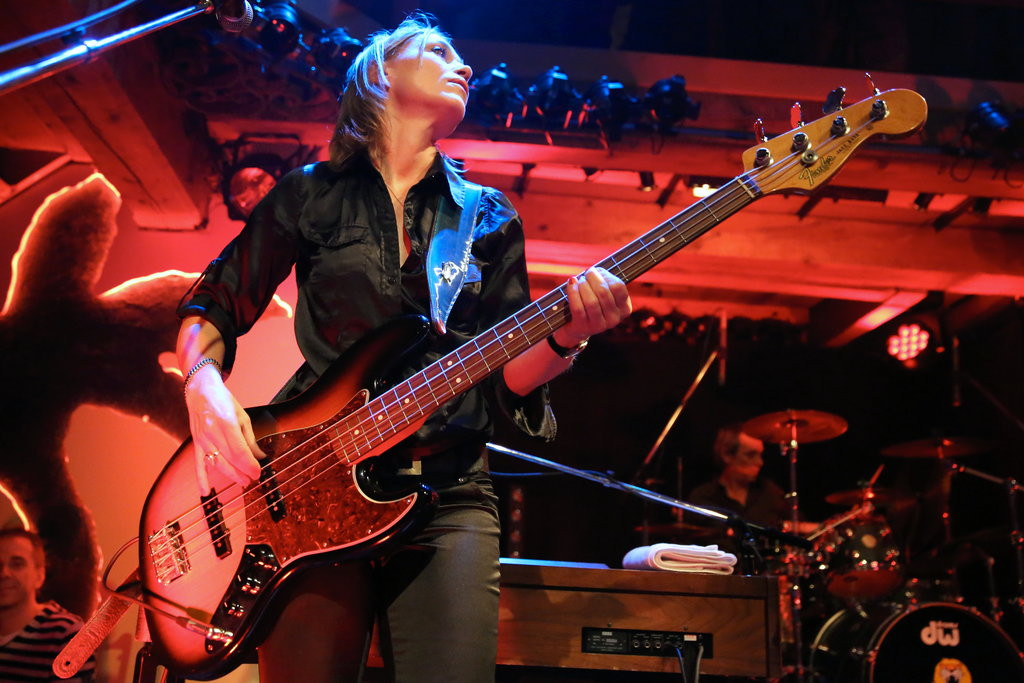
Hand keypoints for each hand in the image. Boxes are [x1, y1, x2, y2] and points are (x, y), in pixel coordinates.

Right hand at [185, 364, 265, 494]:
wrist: (200, 390)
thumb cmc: (223, 401)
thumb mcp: (242, 415)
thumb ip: (250, 438)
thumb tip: (259, 456)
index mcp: (227, 423)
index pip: (240, 451)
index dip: (250, 465)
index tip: (258, 472)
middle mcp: (212, 432)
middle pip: (229, 459)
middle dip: (243, 472)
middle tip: (253, 479)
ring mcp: (202, 439)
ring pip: (217, 463)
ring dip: (230, 475)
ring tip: (242, 481)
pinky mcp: (195, 442)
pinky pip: (198, 463)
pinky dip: (201, 478)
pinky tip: (205, 491)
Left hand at [554, 267, 631, 347]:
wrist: (579, 326)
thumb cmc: (592, 303)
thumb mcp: (603, 294)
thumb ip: (603, 281)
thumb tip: (594, 271)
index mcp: (624, 308)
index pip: (618, 287)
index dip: (606, 275)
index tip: (597, 271)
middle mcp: (614, 319)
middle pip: (603, 292)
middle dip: (592, 278)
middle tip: (586, 274)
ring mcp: (600, 325)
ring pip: (591, 301)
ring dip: (583, 286)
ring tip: (578, 281)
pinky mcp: (584, 327)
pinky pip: (578, 308)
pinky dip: (573, 293)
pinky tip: (571, 284)